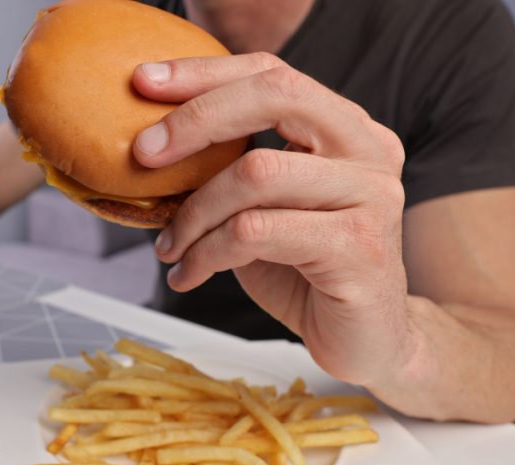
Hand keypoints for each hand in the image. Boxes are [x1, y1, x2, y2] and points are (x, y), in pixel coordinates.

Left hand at [132, 54, 408, 385]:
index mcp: (345, 127)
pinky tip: (189, 274)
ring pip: (256, 173)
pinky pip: (257, 231)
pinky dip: (208, 252)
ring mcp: (371, 196)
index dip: (204, 73)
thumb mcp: (260, 208)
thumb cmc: (306, 271)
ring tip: (169, 248)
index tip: (144, 83)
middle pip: (275, 97)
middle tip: (143, 155)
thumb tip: (150, 146)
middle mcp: (369, 149)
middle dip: (197, 120)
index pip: (272, 73)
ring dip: (194, 212)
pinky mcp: (358, 247)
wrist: (365, 340)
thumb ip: (228, 169)